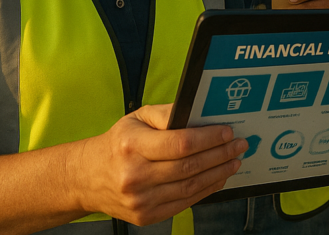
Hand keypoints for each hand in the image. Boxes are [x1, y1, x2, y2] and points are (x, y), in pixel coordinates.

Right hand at [78, 104, 246, 224]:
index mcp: (131, 145)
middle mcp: (134, 175)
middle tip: (239, 145)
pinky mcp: (146, 216)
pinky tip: (218, 177)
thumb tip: (200, 112)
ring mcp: (140, 200)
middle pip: (189, 167)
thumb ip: (167, 114)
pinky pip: (185, 203)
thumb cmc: (118, 144)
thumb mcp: (137, 119)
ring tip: (233, 161)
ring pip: (191, 187)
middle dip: (220, 155)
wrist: (88, 179)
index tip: (227, 132)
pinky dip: (206, 190)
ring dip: (218, 173)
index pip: (180, 143)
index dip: (209, 138)